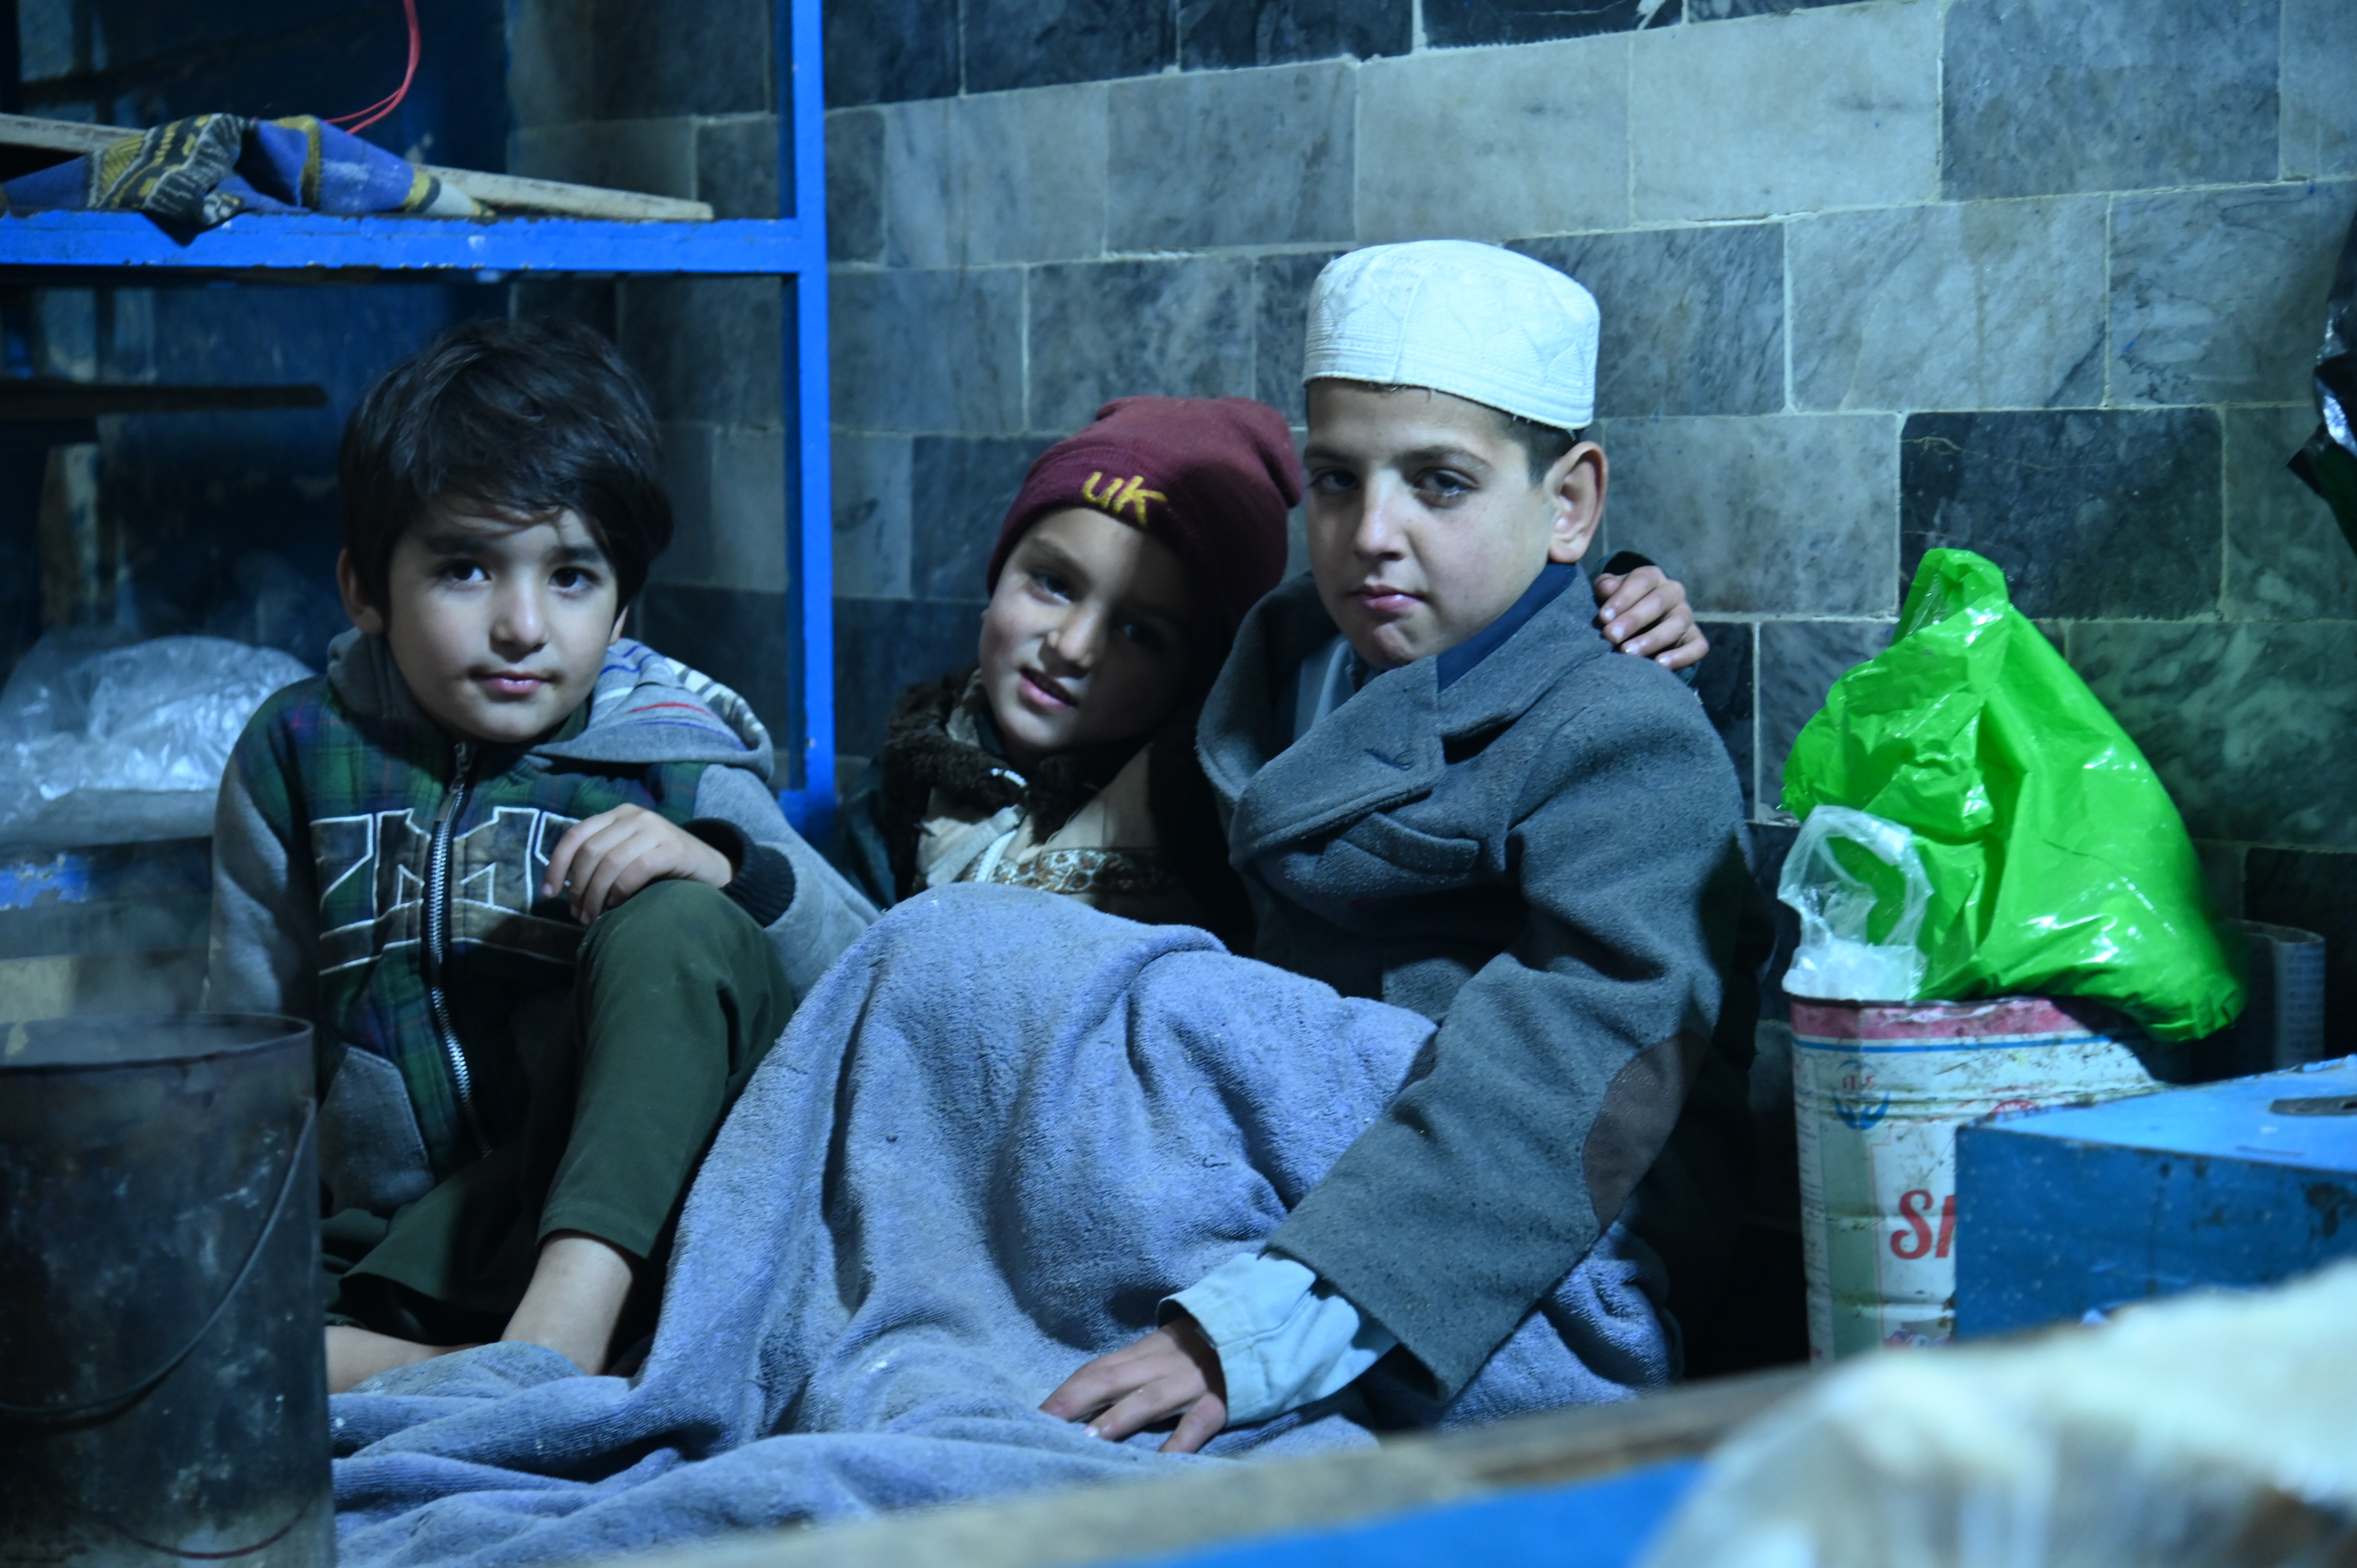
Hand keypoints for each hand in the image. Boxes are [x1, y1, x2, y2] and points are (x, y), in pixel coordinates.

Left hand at [541, 805, 732, 921]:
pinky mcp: (672, 848)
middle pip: (590, 851)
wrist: (712, 869)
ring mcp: (655, 829)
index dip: (556, 865)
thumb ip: (601, 859)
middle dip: (578, 887)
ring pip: (610, 862)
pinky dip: (621, 892)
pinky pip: (635, 870)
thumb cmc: (664, 869)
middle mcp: (634, 816)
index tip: (548, 895)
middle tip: (579, 915)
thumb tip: (563, 888)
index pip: (575, 835)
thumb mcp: (628, 855)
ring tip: (594, 917)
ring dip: (596, 895)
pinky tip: (618, 906)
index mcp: (618, 814)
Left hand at [1040, 1318, 1227, 1454]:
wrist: (1258, 1328)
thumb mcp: (1163, 1354)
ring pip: (1150, 1398)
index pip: (1097, 1369)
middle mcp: (1162, 1364)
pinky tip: (1160, 1463)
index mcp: (1145, 1353)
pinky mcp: (1220, 1400)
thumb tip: (1087, 1407)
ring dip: (1119, 1417)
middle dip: (1076, 1400)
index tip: (1037, 1414)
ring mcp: (1191, 1383)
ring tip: (1090, 1438)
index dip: (1067, 1391)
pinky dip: (1178, 1442)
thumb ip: (1131, 1374)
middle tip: (1045, 1424)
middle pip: (1112, 1378)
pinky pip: (1196, 1422)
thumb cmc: (1201, 1350)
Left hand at [1593, 564, 1708, 672]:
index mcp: (1652, 577)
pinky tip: (1660, 664)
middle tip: (1611, 636)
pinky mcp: (1695, 638)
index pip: (1641, 580)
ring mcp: (1686, 615)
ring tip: (1628, 652)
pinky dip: (1682, 656)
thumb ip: (1605, 588)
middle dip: (1633, 620)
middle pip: (1658, 601)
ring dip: (1652, 639)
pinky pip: (1698, 646)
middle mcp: (1673, 593)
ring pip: (1677, 624)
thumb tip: (1608, 588)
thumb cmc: (1618, 607)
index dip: (1622, 598)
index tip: (1603, 617)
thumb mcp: (1607, 594)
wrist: (1636, 626)